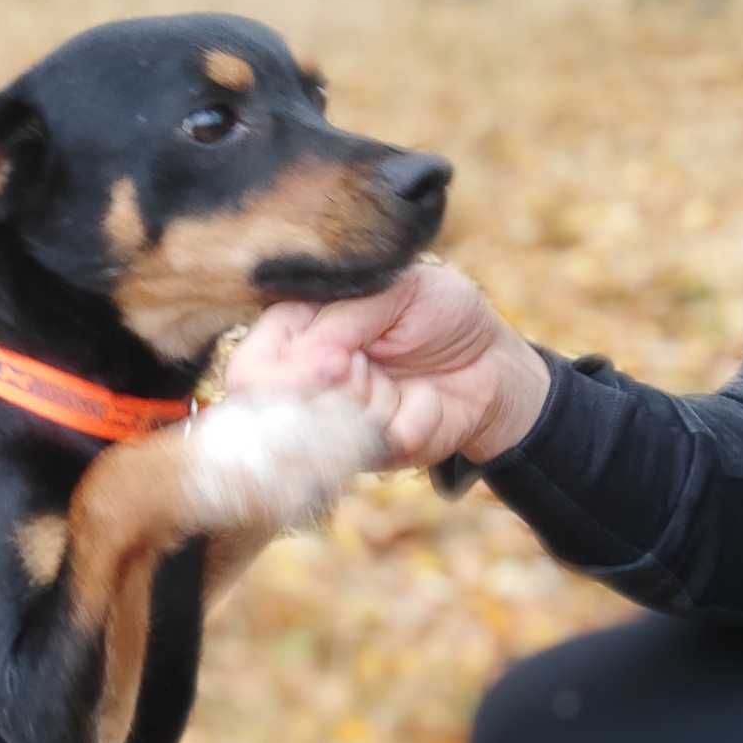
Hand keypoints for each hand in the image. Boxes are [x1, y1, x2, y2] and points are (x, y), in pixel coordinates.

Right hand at [223, 265, 551, 469]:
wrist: (492, 365)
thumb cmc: (442, 314)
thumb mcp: (399, 288)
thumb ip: (344, 315)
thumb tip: (312, 363)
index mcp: (295, 330)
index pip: (249, 366)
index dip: (282, 374)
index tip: (333, 363)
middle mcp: (301, 381)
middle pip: (279, 409)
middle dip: (340, 385)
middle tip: (371, 364)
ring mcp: (329, 422)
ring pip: (329, 430)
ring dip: (378, 402)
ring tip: (402, 380)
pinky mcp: (362, 454)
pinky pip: (376, 446)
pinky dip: (411, 421)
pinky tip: (423, 406)